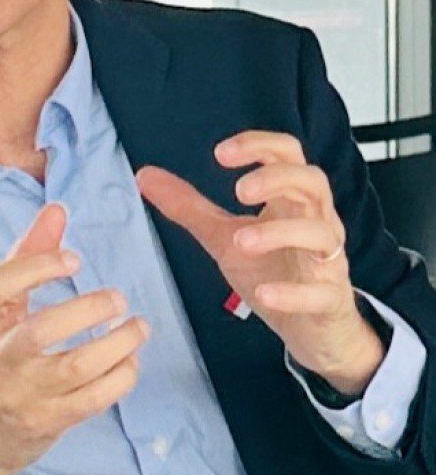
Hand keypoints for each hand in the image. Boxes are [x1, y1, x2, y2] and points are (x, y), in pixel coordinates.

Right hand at [0, 202, 147, 474]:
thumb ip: (28, 256)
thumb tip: (56, 210)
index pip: (0, 285)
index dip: (38, 267)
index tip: (75, 260)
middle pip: (40, 330)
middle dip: (87, 310)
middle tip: (118, 299)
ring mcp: (21, 393)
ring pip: (73, 368)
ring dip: (115, 345)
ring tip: (138, 327)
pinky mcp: (45, 422)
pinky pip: (89, 400)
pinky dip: (118, 379)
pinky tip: (130, 361)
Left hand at [136, 130, 383, 395]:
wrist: (311, 328)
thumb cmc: (272, 270)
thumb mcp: (223, 236)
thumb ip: (189, 206)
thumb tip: (144, 175)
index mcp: (289, 199)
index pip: (287, 154)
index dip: (258, 145)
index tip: (220, 154)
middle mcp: (315, 221)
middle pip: (313, 182)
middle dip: (277, 179)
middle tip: (239, 191)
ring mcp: (327, 262)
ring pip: (320, 234)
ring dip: (280, 233)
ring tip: (240, 242)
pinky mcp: (330, 301)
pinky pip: (321, 292)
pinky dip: (294, 292)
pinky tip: (264, 294)